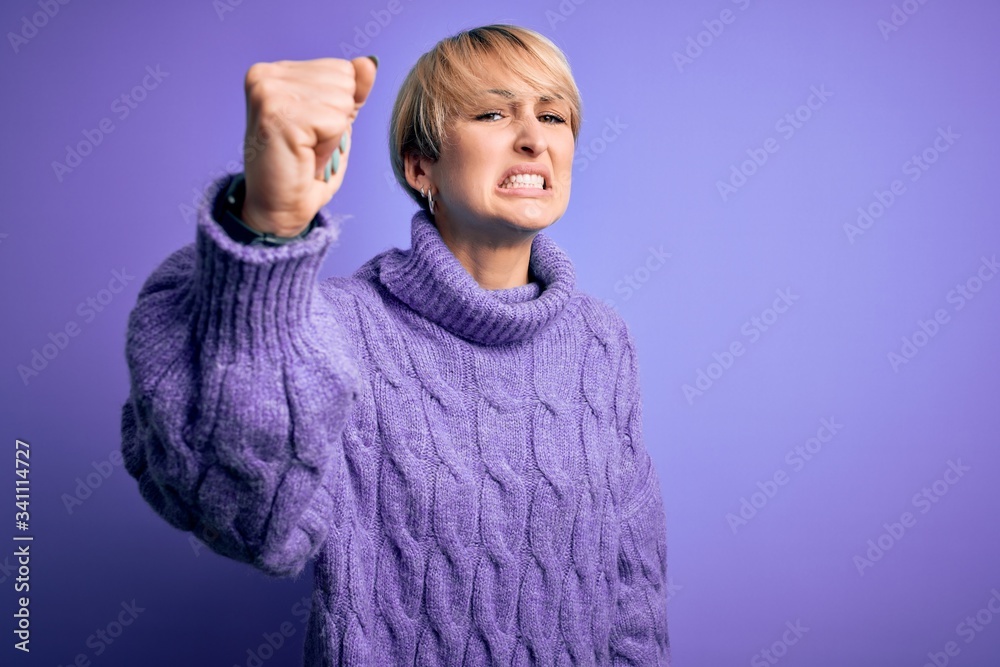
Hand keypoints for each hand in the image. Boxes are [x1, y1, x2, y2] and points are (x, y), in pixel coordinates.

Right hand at [239, 56, 377, 236]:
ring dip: (333, 135)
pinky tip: (305, 157)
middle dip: (336, 120)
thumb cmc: (304, 168)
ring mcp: (269, 93)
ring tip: (306, 151)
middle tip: (308, 145)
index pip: (341, 70)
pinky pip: (336, 122)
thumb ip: (351, 90)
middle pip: (344, 82)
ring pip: (342, 102)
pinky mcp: (279, 116)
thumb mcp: (334, 120)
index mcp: (274, 72)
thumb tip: (369, 63)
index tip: (309, 131)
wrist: (279, 208)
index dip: (337, 107)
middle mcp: (266, 76)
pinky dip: (329, 147)